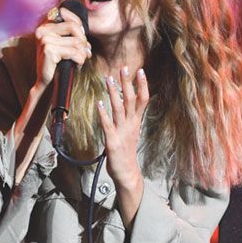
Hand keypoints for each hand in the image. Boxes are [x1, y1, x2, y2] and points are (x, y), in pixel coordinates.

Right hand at [33, 6, 91, 96]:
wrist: (46, 82)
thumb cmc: (57, 62)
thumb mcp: (63, 43)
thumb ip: (71, 32)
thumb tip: (84, 28)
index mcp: (44, 25)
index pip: (66, 14)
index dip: (79, 26)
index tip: (82, 39)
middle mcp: (42, 30)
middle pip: (73, 27)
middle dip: (83, 40)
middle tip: (85, 52)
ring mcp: (44, 39)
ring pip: (76, 41)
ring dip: (82, 53)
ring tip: (81, 60)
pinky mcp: (49, 50)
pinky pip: (73, 52)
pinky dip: (79, 60)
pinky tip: (77, 65)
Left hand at [96, 67, 148, 225]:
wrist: (127, 174)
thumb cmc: (126, 153)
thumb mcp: (130, 132)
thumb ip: (128, 118)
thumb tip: (123, 103)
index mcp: (136, 122)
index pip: (143, 100)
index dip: (142, 85)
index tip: (140, 71)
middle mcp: (130, 125)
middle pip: (131, 100)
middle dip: (127, 83)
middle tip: (124, 67)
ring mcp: (122, 133)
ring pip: (118, 109)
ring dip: (114, 93)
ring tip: (109, 79)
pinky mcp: (112, 142)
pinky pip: (107, 125)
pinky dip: (103, 114)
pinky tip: (99, 104)